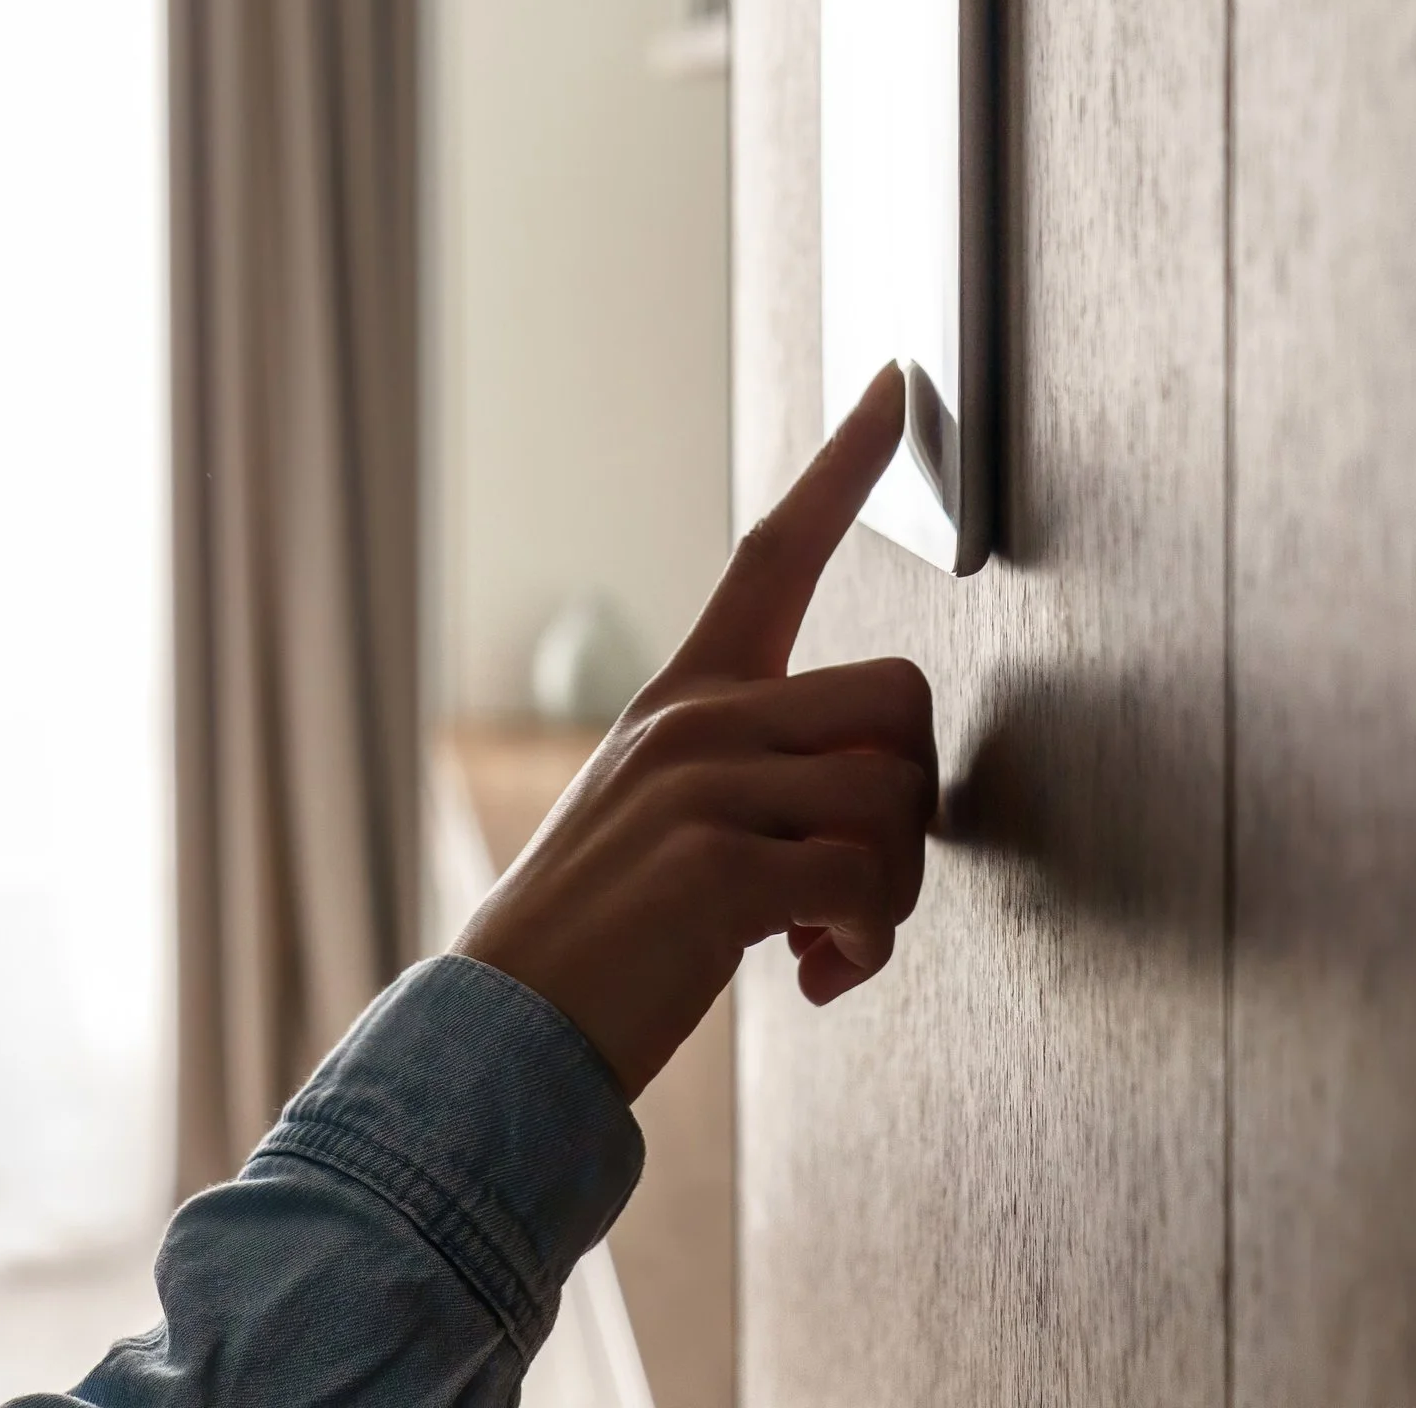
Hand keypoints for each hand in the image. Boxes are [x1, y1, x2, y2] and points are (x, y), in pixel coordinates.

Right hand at [455, 364, 935, 1098]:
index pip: (775, 550)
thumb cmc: (606, 935)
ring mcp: (702, 784)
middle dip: (912, 806)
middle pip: (899, 701)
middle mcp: (697, 718)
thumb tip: (881, 796)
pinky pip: (866, 883)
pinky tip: (810, 978)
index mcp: (687, 696)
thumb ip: (762, 772)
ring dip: (891, 895)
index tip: (899, 382)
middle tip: (855, 888)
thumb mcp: (668, 817)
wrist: (504, 1033)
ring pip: (896, 796)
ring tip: (824, 944)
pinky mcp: (715, 866)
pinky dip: (863, 948)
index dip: (845, 464)